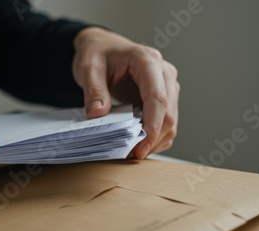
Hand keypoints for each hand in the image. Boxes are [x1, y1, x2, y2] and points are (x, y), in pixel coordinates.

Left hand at [73, 27, 179, 158]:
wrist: (102, 47)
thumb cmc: (97, 53)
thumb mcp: (88, 68)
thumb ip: (93, 90)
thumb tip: (98, 114)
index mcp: (147, 60)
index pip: (158, 97)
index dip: (152, 125)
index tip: (141, 147)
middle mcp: (163, 72)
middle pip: (169, 112)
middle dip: (153, 137)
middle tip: (132, 155)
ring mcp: (167, 85)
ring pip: (171, 120)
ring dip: (155, 139)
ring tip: (133, 152)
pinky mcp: (164, 97)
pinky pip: (166, 122)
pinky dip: (155, 136)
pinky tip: (139, 144)